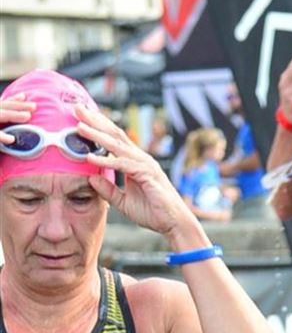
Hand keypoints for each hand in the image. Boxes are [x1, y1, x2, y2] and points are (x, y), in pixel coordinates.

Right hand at [0, 92, 34, 143]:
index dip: (13, 100)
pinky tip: (12, 139)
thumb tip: (19, 130)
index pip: (3, 104)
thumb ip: (5, 124)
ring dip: (14, 115)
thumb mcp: (1, 125)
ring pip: (1, 115)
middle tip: (34, 106)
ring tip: (28, 116)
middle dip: (18, 106)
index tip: (24, 96)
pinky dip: (2, 136)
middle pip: (4, 107)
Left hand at [73, 104, 197, 241]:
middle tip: (77, 108)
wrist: (174, 224)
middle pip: (114, 134)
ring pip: (117, 145)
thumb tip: (90, 177)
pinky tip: (91, 157)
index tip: (80, 118)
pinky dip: (106, 160)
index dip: (98, 127)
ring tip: (80, 127)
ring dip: (97, 134)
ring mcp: (145, 164)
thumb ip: (108, 189)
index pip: (114, 139)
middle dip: (95, 121)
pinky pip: (123, 164)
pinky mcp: (147, 174)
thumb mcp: (123, 201)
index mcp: (135, 162)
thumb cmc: (153, 212)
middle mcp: (140, 158)